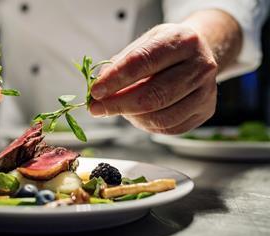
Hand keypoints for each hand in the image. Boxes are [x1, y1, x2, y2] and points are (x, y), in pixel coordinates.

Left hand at [89, 23, 217, 133]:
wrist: (199, 53)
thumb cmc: (167, 49)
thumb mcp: (144, 43)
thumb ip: (121, 63)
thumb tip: (99, 85)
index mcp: (183, 41)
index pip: (143, 62)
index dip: (116, 79)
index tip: (95, 91)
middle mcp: (200, 65)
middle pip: (153, 95)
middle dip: (118, 105)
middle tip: (96, 108)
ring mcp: (206, 91)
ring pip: (161, 117)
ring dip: (131, 117)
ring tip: (117, 109)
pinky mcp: (205, 111)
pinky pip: (169, 128)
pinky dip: (145, 125)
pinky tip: (136, 115)